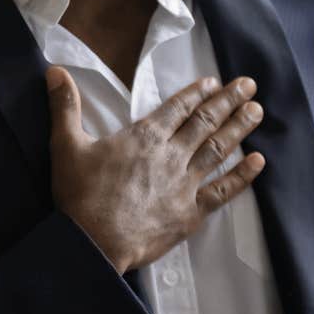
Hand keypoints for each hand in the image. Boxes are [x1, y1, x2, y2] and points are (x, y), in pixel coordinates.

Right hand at [48, 68, 266, 273]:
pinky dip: (243, 175)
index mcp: (144, 137)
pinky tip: (259, 160)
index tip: (214, 82)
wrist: (93, 242)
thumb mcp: (65, 146)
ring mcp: (185, 183)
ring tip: (257, 111)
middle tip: (249, 85)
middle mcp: (171, 155)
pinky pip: (223, 190)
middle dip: (228, 101)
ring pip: (218, 149)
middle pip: (205, 122)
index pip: (177, 108)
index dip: (196, 93)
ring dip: (240, 128)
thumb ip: (65, 107)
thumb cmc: (79, 195)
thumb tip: (54, 71)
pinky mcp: (192, 211)